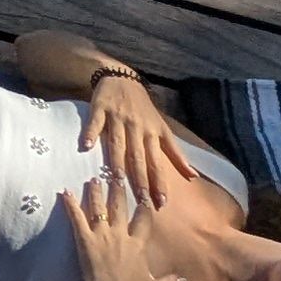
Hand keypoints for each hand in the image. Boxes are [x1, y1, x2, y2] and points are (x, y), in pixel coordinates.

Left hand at [64, 175, 182, 280]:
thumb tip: (184, 280)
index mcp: (138, 245)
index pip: (144, 219)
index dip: (144, 205)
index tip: (144, 192)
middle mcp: (120, 235)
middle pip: (120, 206)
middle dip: (118, 189)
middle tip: (115, 174)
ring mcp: (102, 236)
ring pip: (98, 208)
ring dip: (95, 192)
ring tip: (93, 179)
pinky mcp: (85, 240)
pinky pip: (77, 218)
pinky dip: (70, 204)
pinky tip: (65, 192)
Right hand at [82, 64, 193, 206]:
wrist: (123, 78)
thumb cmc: (143, 108)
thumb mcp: (162, 128)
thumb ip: (175, 152)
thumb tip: (193, 175)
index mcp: (152, 132)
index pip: (158, 161)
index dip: (160, 181)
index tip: (162, 201)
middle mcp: (137, 126)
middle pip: (139, 156)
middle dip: (141, 178)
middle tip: (142, 199)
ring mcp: (118, 117)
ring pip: (118, 142)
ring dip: (118, 161)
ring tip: (118, 179)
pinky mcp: (101, 108)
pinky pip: (95, 123)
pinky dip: (90, 133)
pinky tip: (86, 146)